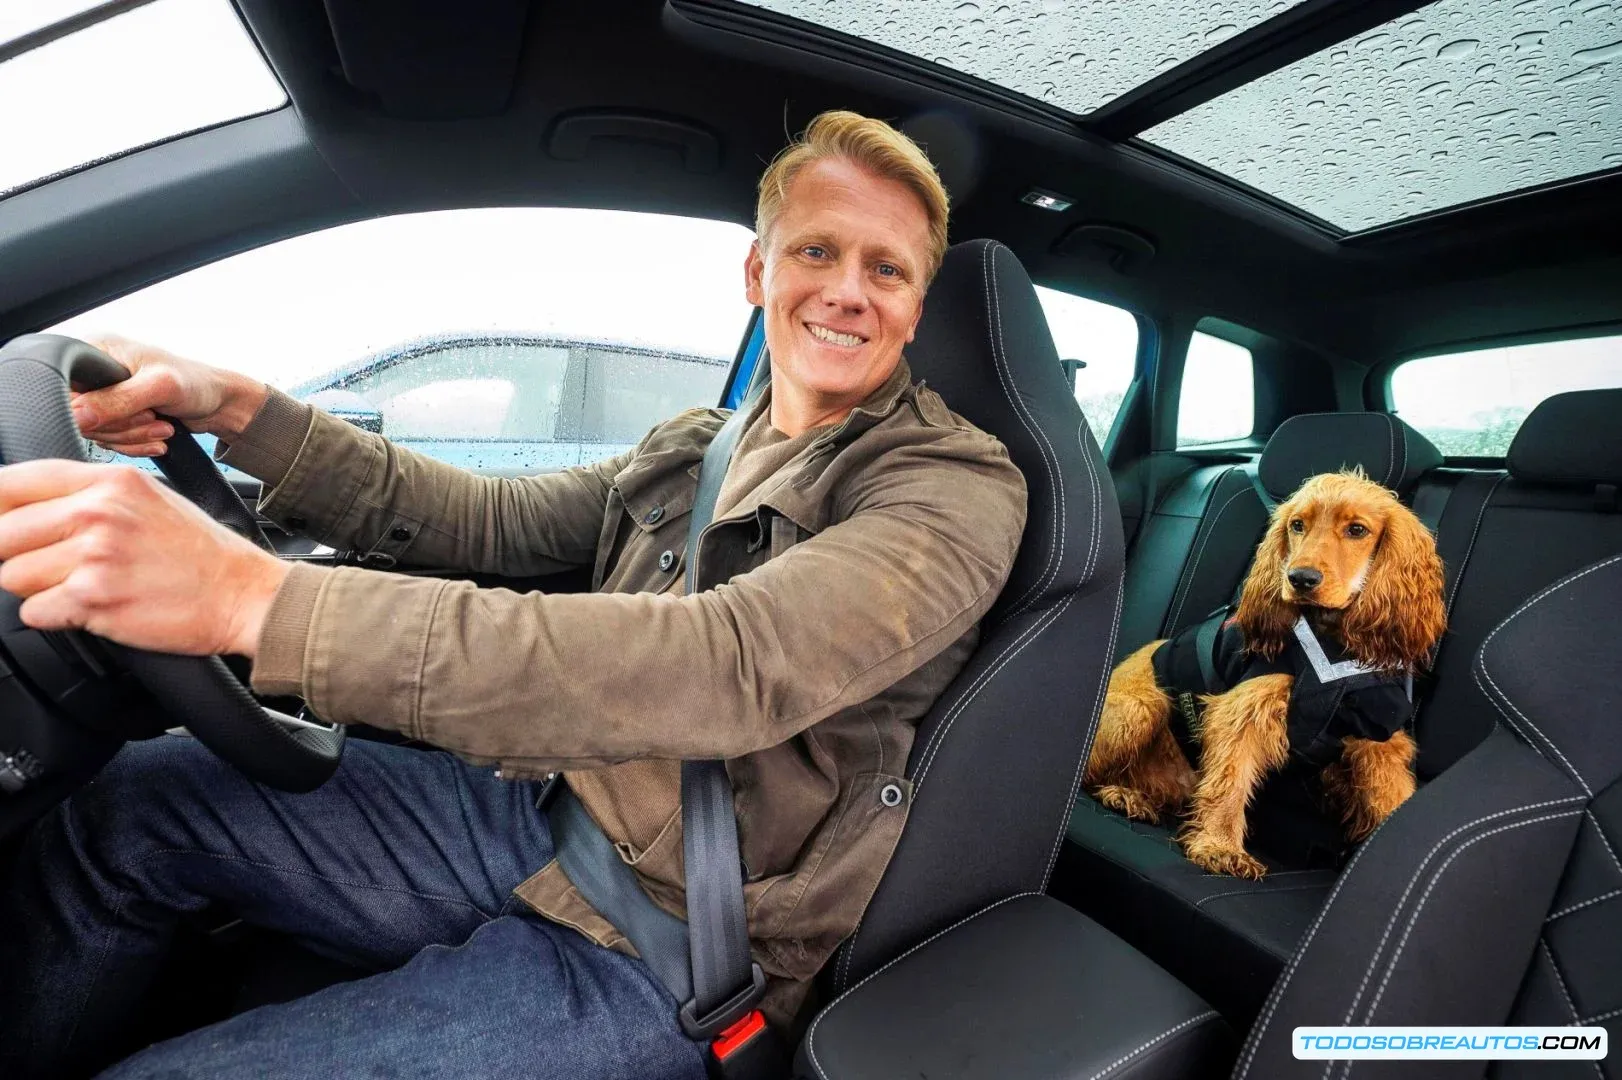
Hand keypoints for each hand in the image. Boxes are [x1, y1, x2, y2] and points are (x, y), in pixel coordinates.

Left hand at [0, 460, 287, 657]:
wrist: (243, 594)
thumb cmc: (199, 552)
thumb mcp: (148, 498)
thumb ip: (89, 496)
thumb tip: (25, 510)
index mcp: (109, 481)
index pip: (12, 483)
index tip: (4, 527)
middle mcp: (98, 512)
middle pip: (1, 534)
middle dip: (15, 555)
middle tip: (52, 566)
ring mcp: (95, 556)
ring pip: (11, 575)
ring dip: (37, 588)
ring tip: (79, 587)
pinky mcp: (94, 599)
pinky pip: (33, 612)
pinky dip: (53, 616)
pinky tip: (89, 608)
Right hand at [71, 335, 268, 457]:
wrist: (220, 404)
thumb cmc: (196, 384)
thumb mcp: (158, 387)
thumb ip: (117, 401)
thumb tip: (77, 416)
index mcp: (97, 350)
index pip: (66, 387)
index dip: (91, 409)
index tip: (126, 412)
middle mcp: (96, 373)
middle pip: (80, 415)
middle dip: (122, 425)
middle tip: (152, 419)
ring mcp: (105, 396)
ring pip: (96, 431)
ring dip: (132, 436)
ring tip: (162, 428)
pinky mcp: (116, 416)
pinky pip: (110, 440)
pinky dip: (135, 444)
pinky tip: (157, 439)